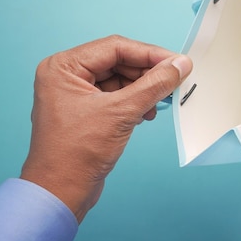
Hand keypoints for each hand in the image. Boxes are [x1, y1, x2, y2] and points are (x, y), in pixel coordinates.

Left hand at [20, 35, 191, 222]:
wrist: (60, 193)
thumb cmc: (76, 154)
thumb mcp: (121, 113)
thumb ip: (154, 85)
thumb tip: (180, 65)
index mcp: (64, 67)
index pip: (115, 48)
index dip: (149, 54)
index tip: (177, 62)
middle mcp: (66, 75)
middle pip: (118, 61)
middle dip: (147, 73)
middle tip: (174, 81)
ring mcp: (74, 93)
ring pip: (119, 79)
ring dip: (143, 89)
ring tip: (160, 102)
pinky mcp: (85, 111)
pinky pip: (116, 96)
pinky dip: (134, 102)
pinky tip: (146, 113)